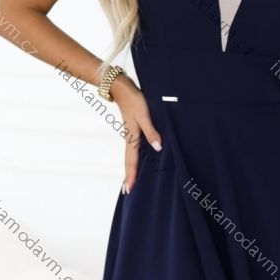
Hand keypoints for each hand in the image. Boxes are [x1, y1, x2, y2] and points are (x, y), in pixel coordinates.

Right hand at [110, 75, 161, 193]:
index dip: (131, 176)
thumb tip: (158, 148)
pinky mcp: (132, 130)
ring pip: (129, 156)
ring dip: (130, 169)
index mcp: (132, 138)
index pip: (131, 161)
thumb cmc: (134, 100)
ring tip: (129, 181)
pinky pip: (132, 149)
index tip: (128, 190)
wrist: (121, 87)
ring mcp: (130, 135)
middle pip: (128, 162)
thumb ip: (151, 132)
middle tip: (126, 192)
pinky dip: (132, 159)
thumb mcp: (144, 114)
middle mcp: (129, 139)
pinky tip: (136, 160)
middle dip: (128, 177)